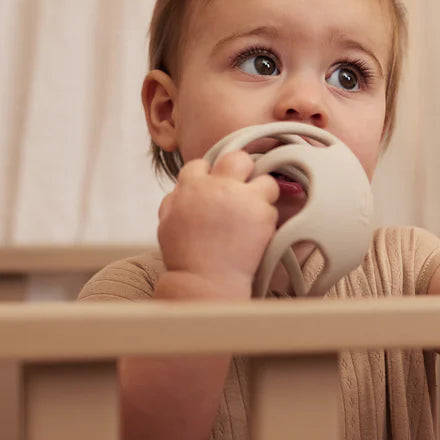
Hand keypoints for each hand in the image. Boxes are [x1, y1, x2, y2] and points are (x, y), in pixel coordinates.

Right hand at [157, 150, 279, 295]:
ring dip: (262, 193)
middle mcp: (218, 186)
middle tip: (242, 189)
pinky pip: (272, 206)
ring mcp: (243, 198)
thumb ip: (174, 200)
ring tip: (254, 213)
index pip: (202, 164)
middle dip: (241, 169)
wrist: (205, 281)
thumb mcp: (166, 223)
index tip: (214, 188)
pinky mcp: (263, 214)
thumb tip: (182, 189)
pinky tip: (257, 233)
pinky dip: (267, 218)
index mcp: (192, 186)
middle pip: (237, 158)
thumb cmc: (185, 257)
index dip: (209, 175)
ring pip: (265, 179)